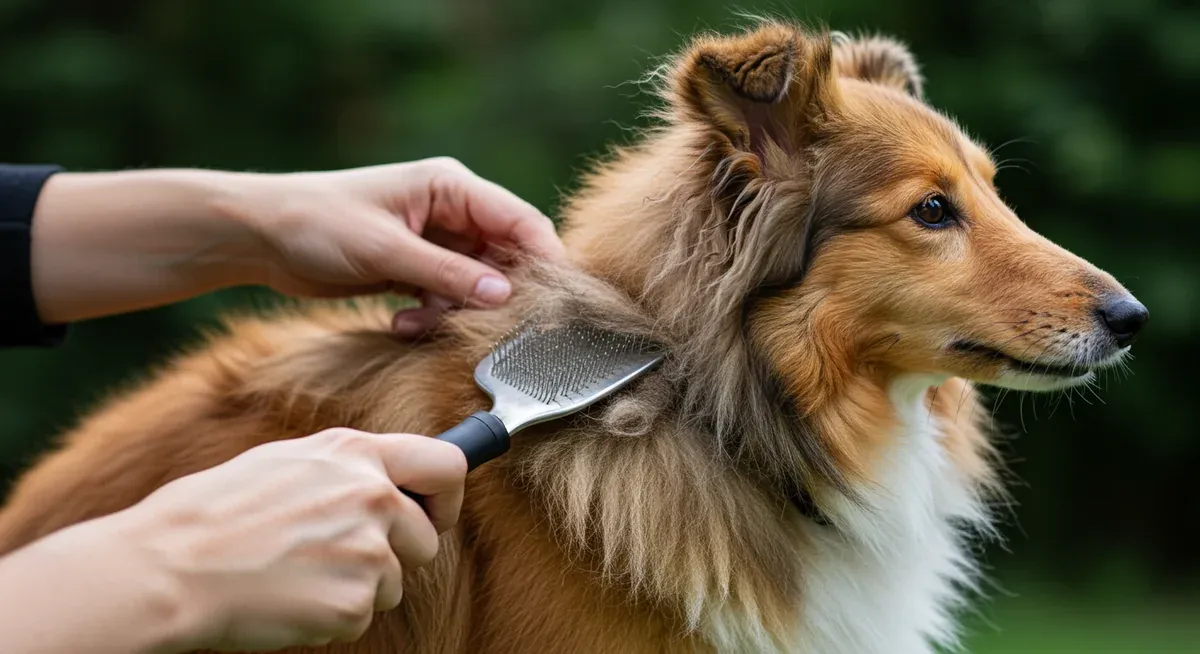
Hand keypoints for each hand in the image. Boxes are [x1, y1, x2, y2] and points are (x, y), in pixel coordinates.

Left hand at [30, 159, 563, 331]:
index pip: (520, 221)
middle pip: (504, 258)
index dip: (544, 260)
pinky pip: (446, 297)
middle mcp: (450, 211)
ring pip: (476, 284)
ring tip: (418, 322)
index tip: (554, 304)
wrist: (259, 237)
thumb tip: (505, 296)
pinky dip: (432, 315)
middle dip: (495, 296)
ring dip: (455, 311)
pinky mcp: (415, 268)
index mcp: (451, 187)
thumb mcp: (385, 251)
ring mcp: (434, 241)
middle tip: (482, 328)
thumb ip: (449, 274)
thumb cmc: (318, 224)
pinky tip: (402, 322)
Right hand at [116, 429, 465, 650]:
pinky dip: (331, 616)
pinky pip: (361, 616)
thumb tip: (386, 478)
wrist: (169, 568)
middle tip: (339, 558)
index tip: (433, 514)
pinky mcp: (354, 601)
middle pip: (428, 539)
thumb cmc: (213, 514)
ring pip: (394, 583)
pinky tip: (289, 598)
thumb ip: (346, 468)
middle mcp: (372, 496)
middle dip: (395, 555)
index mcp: (354, 454)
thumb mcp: (286, 461)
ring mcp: (367, 551)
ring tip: (297, 574)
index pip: (446, 465)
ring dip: (358, 587)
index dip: (446, 496)